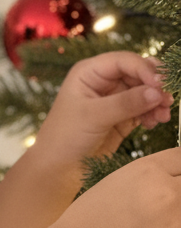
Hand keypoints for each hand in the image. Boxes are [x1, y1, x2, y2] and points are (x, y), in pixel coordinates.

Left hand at [35, 51, 172, 166]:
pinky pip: (144, 108)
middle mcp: (102, 81)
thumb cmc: (65, 136)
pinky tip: (154, 123)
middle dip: (155, 86)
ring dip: (157, 101)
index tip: (161, 85)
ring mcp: (113, 98)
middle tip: (167, 101)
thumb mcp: (94, 117)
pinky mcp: (122, 116)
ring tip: (162, 116)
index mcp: (88, 73)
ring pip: (145, 91)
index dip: (145, 69)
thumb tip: (157, 91)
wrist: (58, 166)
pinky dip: (152, 113)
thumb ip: (125, 103)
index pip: (123, 61)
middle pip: (138, 73)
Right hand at [53, 147, 180, 227]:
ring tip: (160, 222)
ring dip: (178, 214)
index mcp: (147, 171)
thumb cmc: (89, 218)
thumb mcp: (117, 182)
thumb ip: (152, 176)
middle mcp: (166, 192)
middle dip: (179, 190)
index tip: (174, 177)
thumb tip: (177, 178)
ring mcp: (176, 223)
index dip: (179, 169)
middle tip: (165, 203)